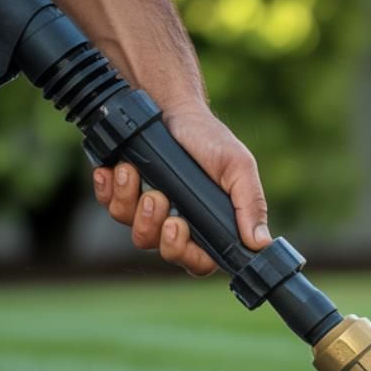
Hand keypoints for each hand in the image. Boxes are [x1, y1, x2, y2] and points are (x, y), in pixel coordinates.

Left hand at [91, 103, 270, 277]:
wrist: (172, 107)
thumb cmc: (209, 139)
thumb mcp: (238, 168)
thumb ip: (251, 205)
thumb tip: (261, 242)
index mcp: (207, 226)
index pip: (198, 262)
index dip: (186, 255)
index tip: (178, 228)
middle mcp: (177, 225)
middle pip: (162, 250)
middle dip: (154, 226)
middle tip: (158, 198)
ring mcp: (148, 213)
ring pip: (134, 230)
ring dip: (130, 202)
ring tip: (133, 172)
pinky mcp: (122, 195)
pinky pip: (109, 205)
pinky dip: (109, 188)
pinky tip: (115, 169)